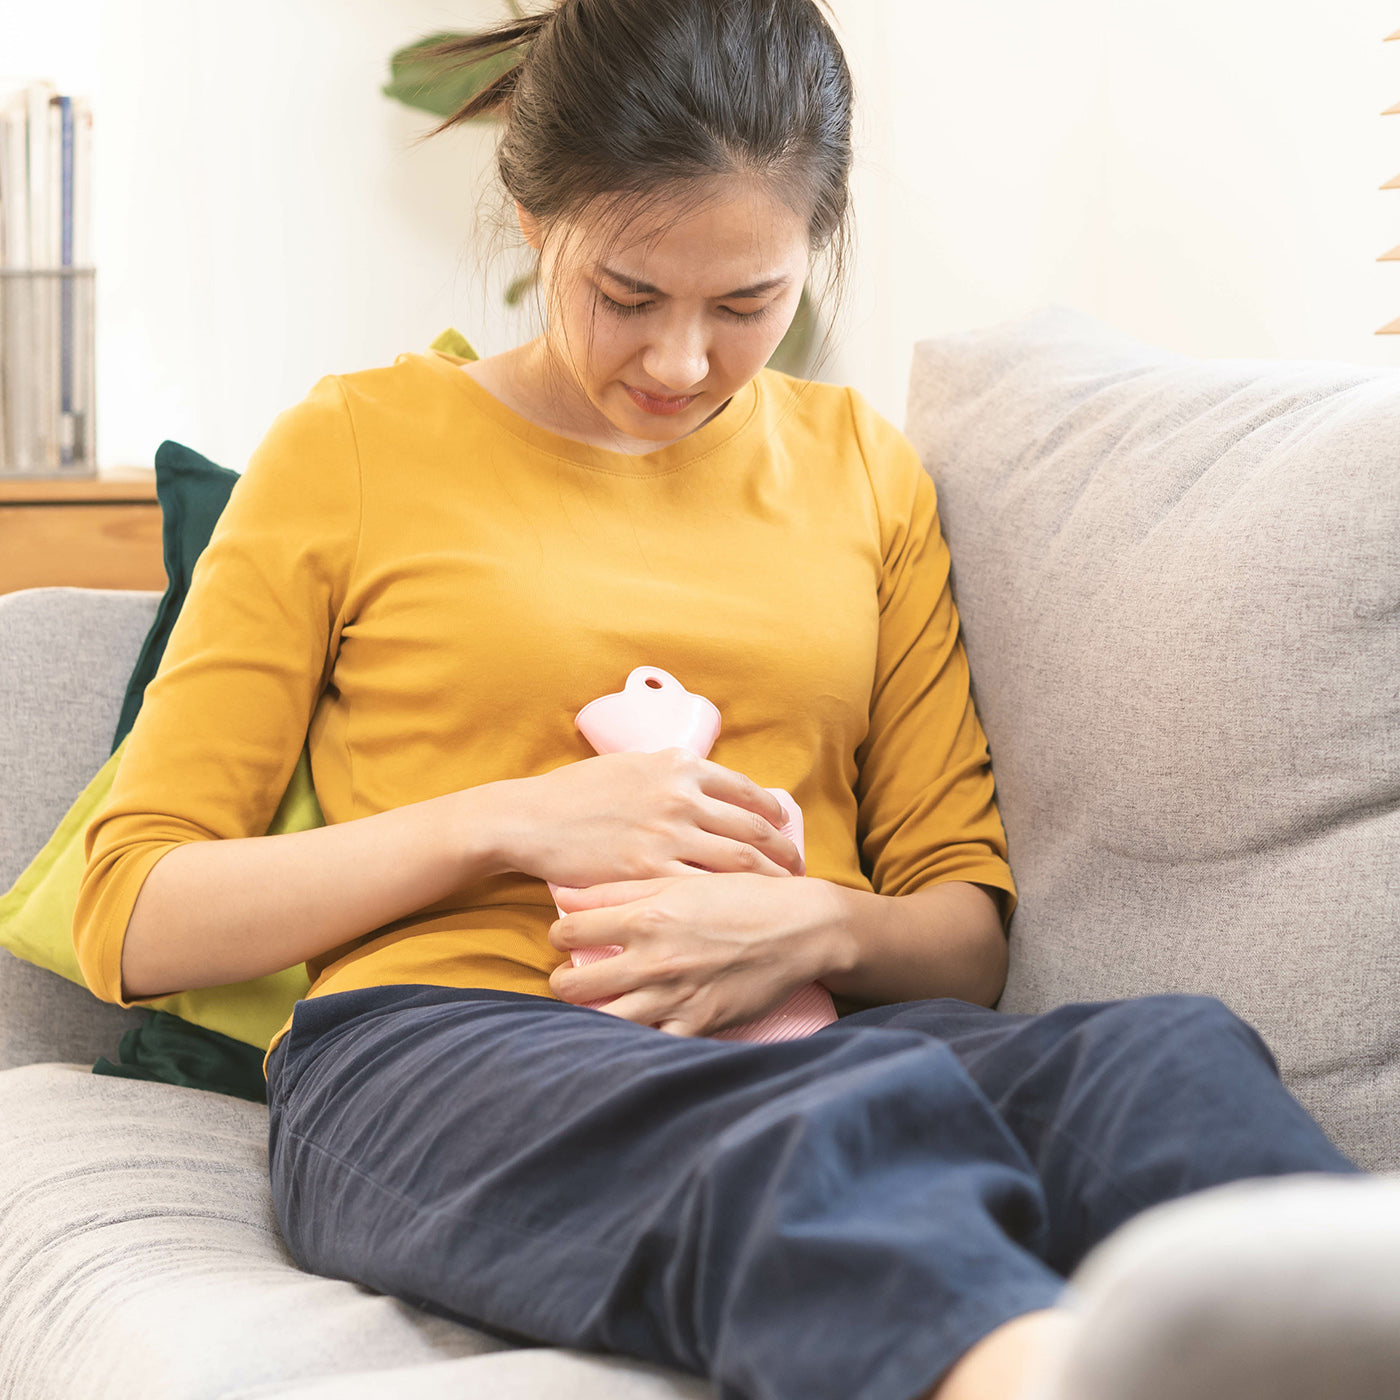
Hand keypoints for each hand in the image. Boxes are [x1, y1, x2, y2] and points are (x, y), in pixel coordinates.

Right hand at [498, 747, 804, 889]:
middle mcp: (681, 796)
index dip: (774, 814)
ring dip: (769, 879)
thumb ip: (673, 774)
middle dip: (784, 852)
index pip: (746, 791)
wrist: (530, 819)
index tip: (785, 828)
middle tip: (799, 869)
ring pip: (739, 860)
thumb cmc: (577, 793)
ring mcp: (667, 834)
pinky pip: (705, 888)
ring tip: (783, 894)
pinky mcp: (649, 871)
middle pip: (753, 829)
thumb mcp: (632, 765)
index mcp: (680, 766)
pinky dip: (731, 900)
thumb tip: (709, 783)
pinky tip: (741, 912)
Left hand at [546, 873, 844, 1036]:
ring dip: (589, 1015)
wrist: (801, 928)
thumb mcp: (682, 880)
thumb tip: (566, 896)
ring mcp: (674, 996)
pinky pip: (649, 1045)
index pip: (569, 931)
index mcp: (647, 915)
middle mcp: (654, 958)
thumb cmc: (741, 897)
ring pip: (603, 1021)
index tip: (564, 939)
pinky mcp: (698, 1025)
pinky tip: (629, 1032)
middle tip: (570, 979)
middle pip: (575, 984)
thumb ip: (621, 889)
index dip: (558, 936)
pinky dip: (632, 1043)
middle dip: (563, 983)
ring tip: (593, 1007)